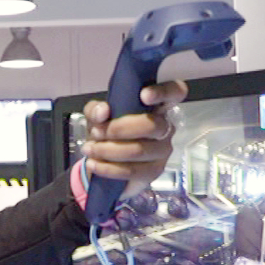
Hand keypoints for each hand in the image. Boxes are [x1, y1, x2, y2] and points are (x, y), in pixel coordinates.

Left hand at [81, 80, 187, 200]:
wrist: (103, 162)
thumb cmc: (107, 131)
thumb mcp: (96, 117)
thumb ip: (96, 110)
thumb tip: (103, 112)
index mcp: (157, 106)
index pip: (175, 92)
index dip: (164, 92)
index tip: (144, 96)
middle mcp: (165, 127)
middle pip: (152, 125)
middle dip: (120, 129)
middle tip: (96, 132)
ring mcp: (162, 151)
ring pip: (139, 149)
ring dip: (108, 150)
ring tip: (89, 149)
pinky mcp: (154, 172)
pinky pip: (132, 170)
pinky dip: (108, 168)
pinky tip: (93, 164)